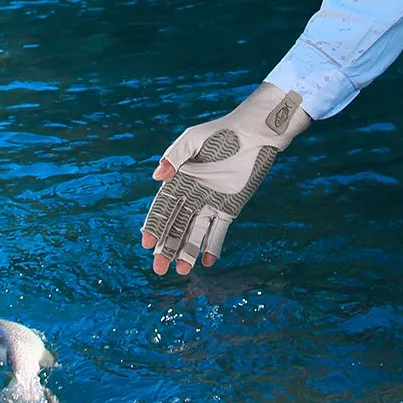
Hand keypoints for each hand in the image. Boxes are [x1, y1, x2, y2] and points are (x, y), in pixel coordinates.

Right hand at [140, 84, 310, 274]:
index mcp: (180, 179)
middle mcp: (193, 195)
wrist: (255, 134)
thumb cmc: (223, 132)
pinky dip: (213, 246)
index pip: (164, 207)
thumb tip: (157, 176)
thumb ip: (176, 156)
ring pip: (196, 232)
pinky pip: (219, 230)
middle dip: (167, 247)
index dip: (155, 225)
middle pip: (176, 225)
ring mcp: (211, 203)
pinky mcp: (230, 208)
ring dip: (188, 251)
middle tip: (159, 268)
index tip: (147, 242)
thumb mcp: (195, 139)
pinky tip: (206, 262)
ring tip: (182, 271)